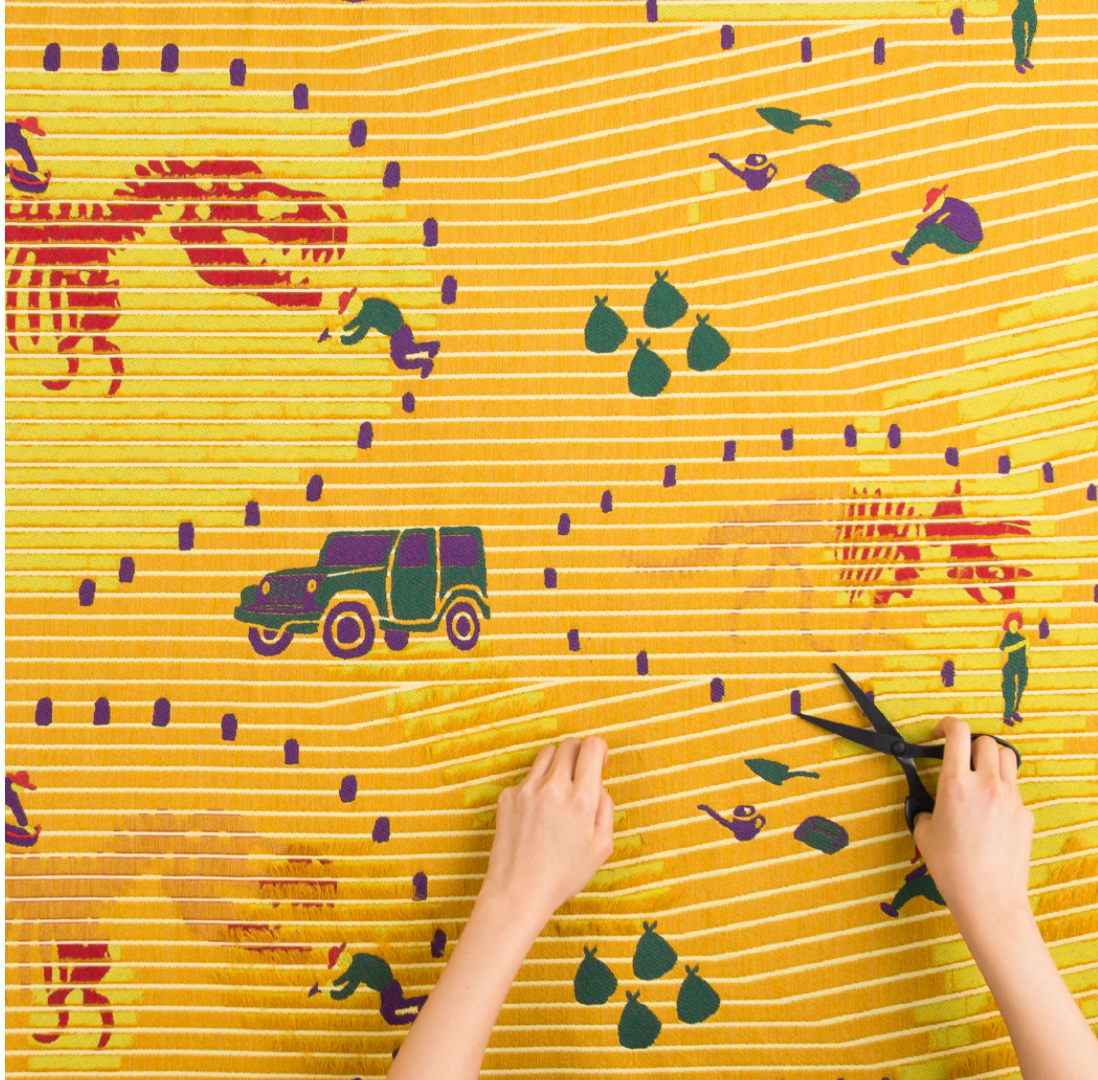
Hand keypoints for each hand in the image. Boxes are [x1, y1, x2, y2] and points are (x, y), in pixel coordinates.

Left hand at [480, 737, 614, 931]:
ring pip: (546, 754)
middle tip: (580, 775)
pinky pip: (527, 777)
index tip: (598, 761)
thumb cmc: (562, 875)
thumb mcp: (601, 847)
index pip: (591, 746)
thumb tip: (598, 783)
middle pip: (569, 744)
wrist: (518, 892)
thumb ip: (606, 808)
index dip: (598, 749)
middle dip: (579, 753)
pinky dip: (536, 786)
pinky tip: (537, 814)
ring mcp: (526, 790)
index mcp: (580, 799)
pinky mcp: (507, 796)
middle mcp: (553, 787)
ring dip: (557, 765)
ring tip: (558, 792)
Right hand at [913, 718, 1033, 933]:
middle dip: (971, 745)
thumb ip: (927, 809)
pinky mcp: (1025, 815)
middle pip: (986, 742)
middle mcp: (986, 785)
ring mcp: (1011, 798)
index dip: (947, 725)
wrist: (988, 898)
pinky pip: (1015, 790)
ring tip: (979, 777)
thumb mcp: (925, 833)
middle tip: (960, 758)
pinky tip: (991, 813)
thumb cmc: (952, 869)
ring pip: (1007, 759)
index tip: (940, 732)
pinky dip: (1002, 791)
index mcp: (955, 783)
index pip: (958, 733)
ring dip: (991, 760)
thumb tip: (932, 805)